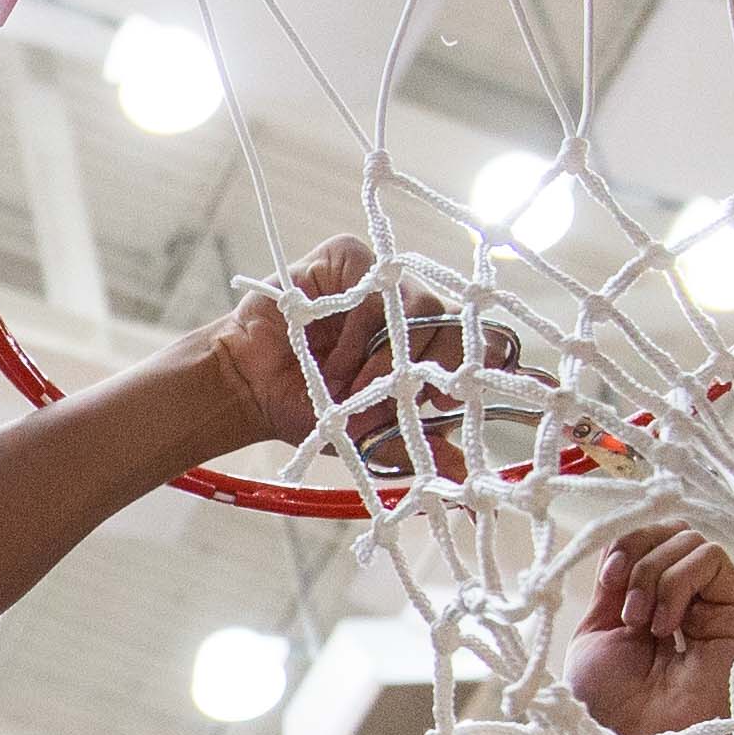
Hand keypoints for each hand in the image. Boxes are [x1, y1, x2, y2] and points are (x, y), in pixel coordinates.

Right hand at [197, 236, 526, 476]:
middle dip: (418, 369)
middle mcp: (413, 310)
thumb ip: (416, 448)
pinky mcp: (349, 258)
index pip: (482, 343)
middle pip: (453, 322)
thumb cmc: (311, 410)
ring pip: (416, 303)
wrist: (251, 388)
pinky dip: (353, 323)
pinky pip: (372, 281)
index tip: (443, 400)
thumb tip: (465, 476)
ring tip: (341, 382)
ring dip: (377, 355)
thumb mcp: (369, 438)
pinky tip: (327, 347)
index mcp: (428, 349)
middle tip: (379, 398)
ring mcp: (383, 280)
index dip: (474, 367)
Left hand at [564, 528, 733, 734]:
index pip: (649, 541)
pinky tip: (667, 626)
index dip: (626, 546)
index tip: (609, 579)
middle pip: (672, 532)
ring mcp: (718, 608)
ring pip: (690, 541)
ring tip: (643, 625)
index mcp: (653, 605)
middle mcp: (690, 603)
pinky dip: (678, 582)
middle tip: (626, 610)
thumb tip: (624, 543)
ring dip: (653, 575)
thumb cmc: (611, 707)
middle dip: (639, 555)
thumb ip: (615, 583)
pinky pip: (711, 558)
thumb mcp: (598, 633)